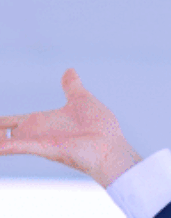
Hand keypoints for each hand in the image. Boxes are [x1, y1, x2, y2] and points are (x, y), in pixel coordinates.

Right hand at [0, 69, 139, 186]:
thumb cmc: (101, 128)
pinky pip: (14, 145)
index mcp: (41, 122)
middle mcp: (35, 132)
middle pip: (1, 130)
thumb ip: (71, 87)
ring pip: (3, 140)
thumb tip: (69, 70)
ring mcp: (37, 141)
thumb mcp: (82, 100)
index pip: (9, 121)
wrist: (112, 146)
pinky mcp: (42, 147)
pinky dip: (1, 145)